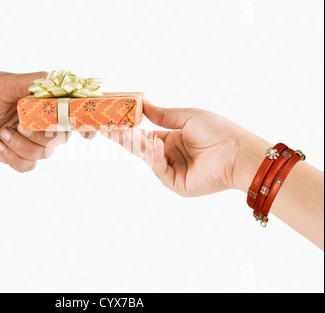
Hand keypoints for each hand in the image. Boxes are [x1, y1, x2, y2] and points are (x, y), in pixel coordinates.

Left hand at [0, 72, 70, 171]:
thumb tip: (61, 78)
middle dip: (41, 137)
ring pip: (43, 155)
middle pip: (59, 138)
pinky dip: (15, 160)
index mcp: (35, 101)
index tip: (87, 133)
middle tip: (20, 126)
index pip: (67, 112)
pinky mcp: (10, 155)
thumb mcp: (3, 85)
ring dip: (23, 147)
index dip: (80, 123)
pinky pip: (27, 167)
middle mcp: (33, 120)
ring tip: (1, 136)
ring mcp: (22, 139)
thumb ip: (33, 83)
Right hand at [105, 100, 269, 196]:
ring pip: (146, 157)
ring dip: (136, 144)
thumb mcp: (187, 117)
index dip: (129, 127)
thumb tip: (142, 103)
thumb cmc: (218, 131)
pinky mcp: (175, 183)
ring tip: (122, 131)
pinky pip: (158, 169)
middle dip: (123, 137)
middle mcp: (169, 155)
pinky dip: (155, 156)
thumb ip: (162, 114)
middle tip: (104, 127)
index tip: (112, 119)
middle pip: (140, 147)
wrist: (239, 152)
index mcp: (172, 139)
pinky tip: (155, 144)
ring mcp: (171, 170)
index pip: (144, 134)